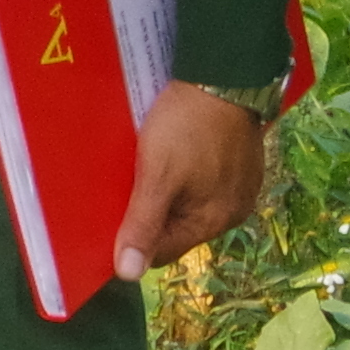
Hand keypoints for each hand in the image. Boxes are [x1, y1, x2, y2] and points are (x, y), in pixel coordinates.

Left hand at [114, 82, 270, 283]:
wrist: (225, 74)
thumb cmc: (188, 127)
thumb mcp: (157, 176)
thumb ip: (142, 225)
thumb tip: (128, 275)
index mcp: (214, 221)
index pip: (163, 252)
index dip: (133, 241)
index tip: (108, 222)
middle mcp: (232, 212)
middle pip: (177, 229)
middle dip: (149, 215)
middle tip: (122, 191)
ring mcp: (240, 186)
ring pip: (190, 205)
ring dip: (166, 194)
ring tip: (142, 172)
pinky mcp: (241, 163)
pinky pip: (204, 182)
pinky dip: (184, 177)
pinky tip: (170, 157)